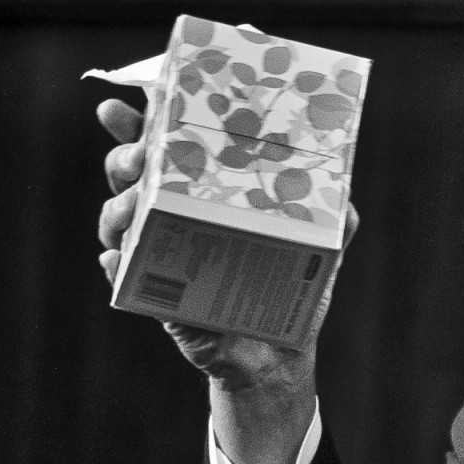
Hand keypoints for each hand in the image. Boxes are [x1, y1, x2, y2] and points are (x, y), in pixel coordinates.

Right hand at [96, 98, 359, 463]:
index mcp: (207, 198)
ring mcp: (162, 256)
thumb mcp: (320, 252)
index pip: (168, 152)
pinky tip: (118, 256)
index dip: (141, 125)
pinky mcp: (158, 297)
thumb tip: (346, 198)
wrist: (281, 357)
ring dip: (118, 208)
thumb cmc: (293, 294)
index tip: (128, 106)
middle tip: (140, 158)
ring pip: (120, 221)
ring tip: (133, 206)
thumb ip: (333, 220)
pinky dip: (117, 264)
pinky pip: (124, 277)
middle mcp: (177, 220)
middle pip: (131, 177)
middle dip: (125, 159)